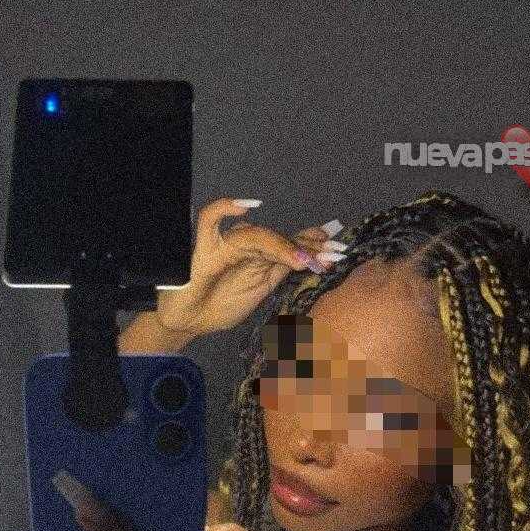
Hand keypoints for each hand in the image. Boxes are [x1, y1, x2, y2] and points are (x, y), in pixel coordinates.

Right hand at [155, 197, 344, 339]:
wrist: (189, 321)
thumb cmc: (221, 305)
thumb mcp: (263, 290)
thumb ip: (285, 269)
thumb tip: (316, 255)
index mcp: (262, 254)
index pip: (292, 244)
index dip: (316, 247)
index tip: (340, 253)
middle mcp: (247, 244)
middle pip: (279, 239)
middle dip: (307, 249)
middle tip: (331, 256)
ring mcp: (226, 244)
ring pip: (256, 236)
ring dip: (281, 245)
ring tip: (302, 259)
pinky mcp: (203, 249)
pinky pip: (209, 220)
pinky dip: (224, 208)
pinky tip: (248, 209)